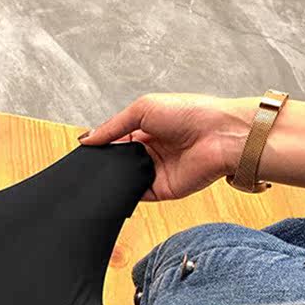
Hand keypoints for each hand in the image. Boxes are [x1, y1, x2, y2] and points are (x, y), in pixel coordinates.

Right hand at [78, 93, 253, 200]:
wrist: (221, 135)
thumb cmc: (191, 113)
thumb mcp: (143, 109)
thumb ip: (112, 126)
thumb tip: (86, 139)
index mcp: (148, 129)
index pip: (116, 140)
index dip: (100, 145)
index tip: (83, 150)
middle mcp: (151, 151)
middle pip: (119, 162)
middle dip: (105, 163)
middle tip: (88, 165)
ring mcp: (155, 172)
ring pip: (124, 180)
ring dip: (113, 179)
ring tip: (100, 176)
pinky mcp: (161, 190)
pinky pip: (136, 196)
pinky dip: (124, 194)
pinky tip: (114, 189)